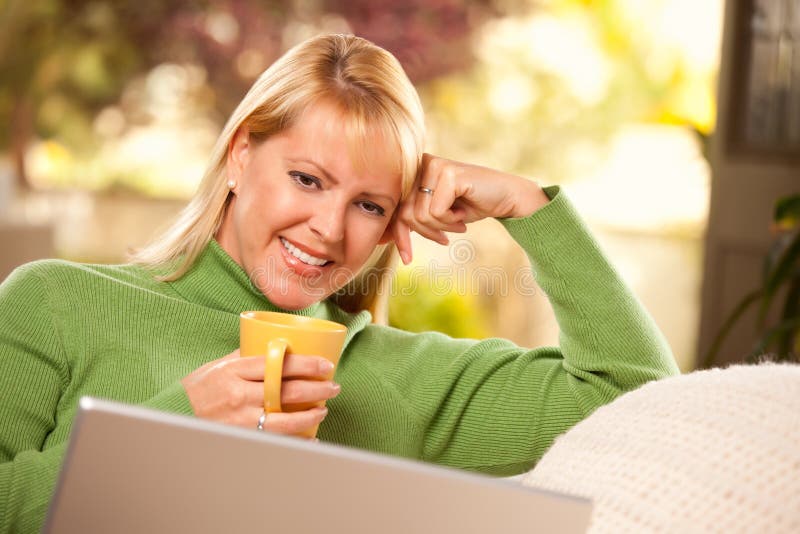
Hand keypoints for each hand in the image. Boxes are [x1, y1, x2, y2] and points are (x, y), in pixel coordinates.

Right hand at [181, 349, 340, 435]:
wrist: (173, 416)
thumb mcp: (218, 365)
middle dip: (316, 389)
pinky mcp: (241, 437)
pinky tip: (311, 435)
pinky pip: (276, 439)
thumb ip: (245, 356)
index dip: (306, 365)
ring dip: (310, 414)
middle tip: (334, 386)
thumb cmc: (198, 388)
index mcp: (235, 370)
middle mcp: (239, 394)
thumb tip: (273, 345)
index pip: (278, 364)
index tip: (326, 365)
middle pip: (287, 390)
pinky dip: (297, 438)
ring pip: (285, 419)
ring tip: (324, 409)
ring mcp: (240, 419)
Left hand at [392, 154, 549, 263]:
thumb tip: (385, 236)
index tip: (407, 258)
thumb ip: (412, 217)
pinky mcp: (448, 173)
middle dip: (425, 232)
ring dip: (442, 227)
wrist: (506, 198)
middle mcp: (421, 163)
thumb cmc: (469, 206)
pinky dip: (451, 220)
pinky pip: (436, 211)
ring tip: (458, 221)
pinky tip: (463, 214)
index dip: (399, 235)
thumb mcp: (435, 214)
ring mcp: (434, 166)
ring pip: (421, 214)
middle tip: (444, 238)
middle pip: (406, 213)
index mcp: (415, 171)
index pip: (395, 208)